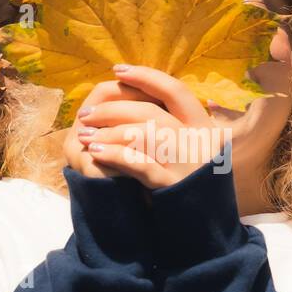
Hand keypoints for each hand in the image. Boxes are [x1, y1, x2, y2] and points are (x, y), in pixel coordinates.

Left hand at [75, 65, 230, 188]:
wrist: (204, 220)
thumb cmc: (194, 179)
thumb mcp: (195, 146)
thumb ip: (175, 123)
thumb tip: (138, 96)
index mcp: (202, 125)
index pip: (175, 89)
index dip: (146, 76)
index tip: (118, 70)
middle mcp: (197, 140)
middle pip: (150, 111)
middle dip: (113, 109)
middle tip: (86, 114)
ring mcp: (186, 162)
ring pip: (143, 135)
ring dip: (108, 133)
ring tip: (86, 136)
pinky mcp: (172, 185)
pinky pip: (140, 164)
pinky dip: (115, 155)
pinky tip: (96, 153)